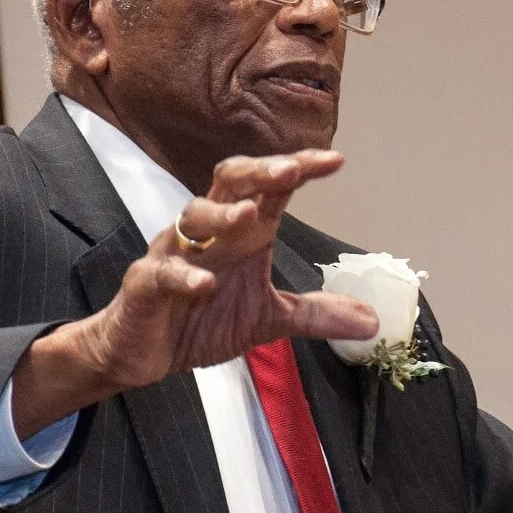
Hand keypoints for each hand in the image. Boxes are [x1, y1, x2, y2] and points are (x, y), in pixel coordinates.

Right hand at [11, 150, 377, 435]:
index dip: (298, 169)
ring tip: (247, 217)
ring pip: (190, 217)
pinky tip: (205, 284)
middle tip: (290, 171)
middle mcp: (206, 232)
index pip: (269, 189)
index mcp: (238, 233)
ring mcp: (173, 254)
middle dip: (258, 173)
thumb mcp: (267, 319)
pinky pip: (161, 273)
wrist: (141, 352)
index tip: (334, 161)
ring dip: (219, 215)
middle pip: (228, 183)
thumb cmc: (199, 319)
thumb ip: (315, 314)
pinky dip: (183, 276)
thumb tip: (371, 322)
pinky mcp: (144, 285)